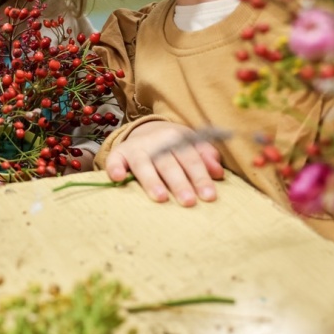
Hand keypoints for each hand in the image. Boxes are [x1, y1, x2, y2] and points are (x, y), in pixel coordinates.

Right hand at [103, 121, 223, 206]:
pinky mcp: (119, 154)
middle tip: (189, 202)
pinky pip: (115, 160)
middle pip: (169, 164)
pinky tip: (118, 178)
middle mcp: (156, 142)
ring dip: (152, 180)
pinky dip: (115, 168)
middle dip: (179, 183)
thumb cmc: (174, 146)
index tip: (209, 196)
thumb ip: (206, 156)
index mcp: (177, 139)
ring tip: (161, 198)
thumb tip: (219, 172)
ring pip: (144, 164)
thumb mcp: (192, 145)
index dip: (200, 178)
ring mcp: (137, 148)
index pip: (191, 160)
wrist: (146, 131)